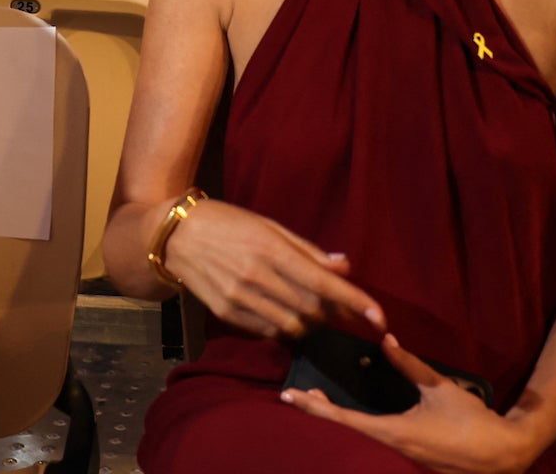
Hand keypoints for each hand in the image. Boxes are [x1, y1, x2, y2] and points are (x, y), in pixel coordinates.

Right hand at [160, 198, 386, 340]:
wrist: (176, 237)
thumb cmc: (228, 223)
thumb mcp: (269, 226)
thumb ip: (307, 250)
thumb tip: (344, 266)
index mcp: (270, 250)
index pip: (323, 283)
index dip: (355, 302)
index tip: (379, 318)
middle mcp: (256, 278)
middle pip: (312, 310)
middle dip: (336, 314)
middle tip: (347, 310)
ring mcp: (239, 299)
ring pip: (293, 327)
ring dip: (313, 324)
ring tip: (316, 311)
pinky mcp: (227, 314)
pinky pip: (269, 332)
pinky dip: (287, 328)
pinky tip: (289, 315)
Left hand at [283, 333, 535, 473]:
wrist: (501, 455)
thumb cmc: (471, 421)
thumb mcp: (438, 387)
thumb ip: (408, 364)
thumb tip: (385, 339)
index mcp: (394, 432)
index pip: (344, 419)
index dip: (316, 407)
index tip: (292, 396)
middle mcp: (392, 449)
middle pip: (346, 430)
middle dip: (322, 411)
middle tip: (300, 394)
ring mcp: (401, 458)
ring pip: (361, 437)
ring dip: (340, 418)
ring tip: (322, 400)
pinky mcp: (412, 459)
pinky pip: (378, 441)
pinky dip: (361, 426)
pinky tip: (357, 416)